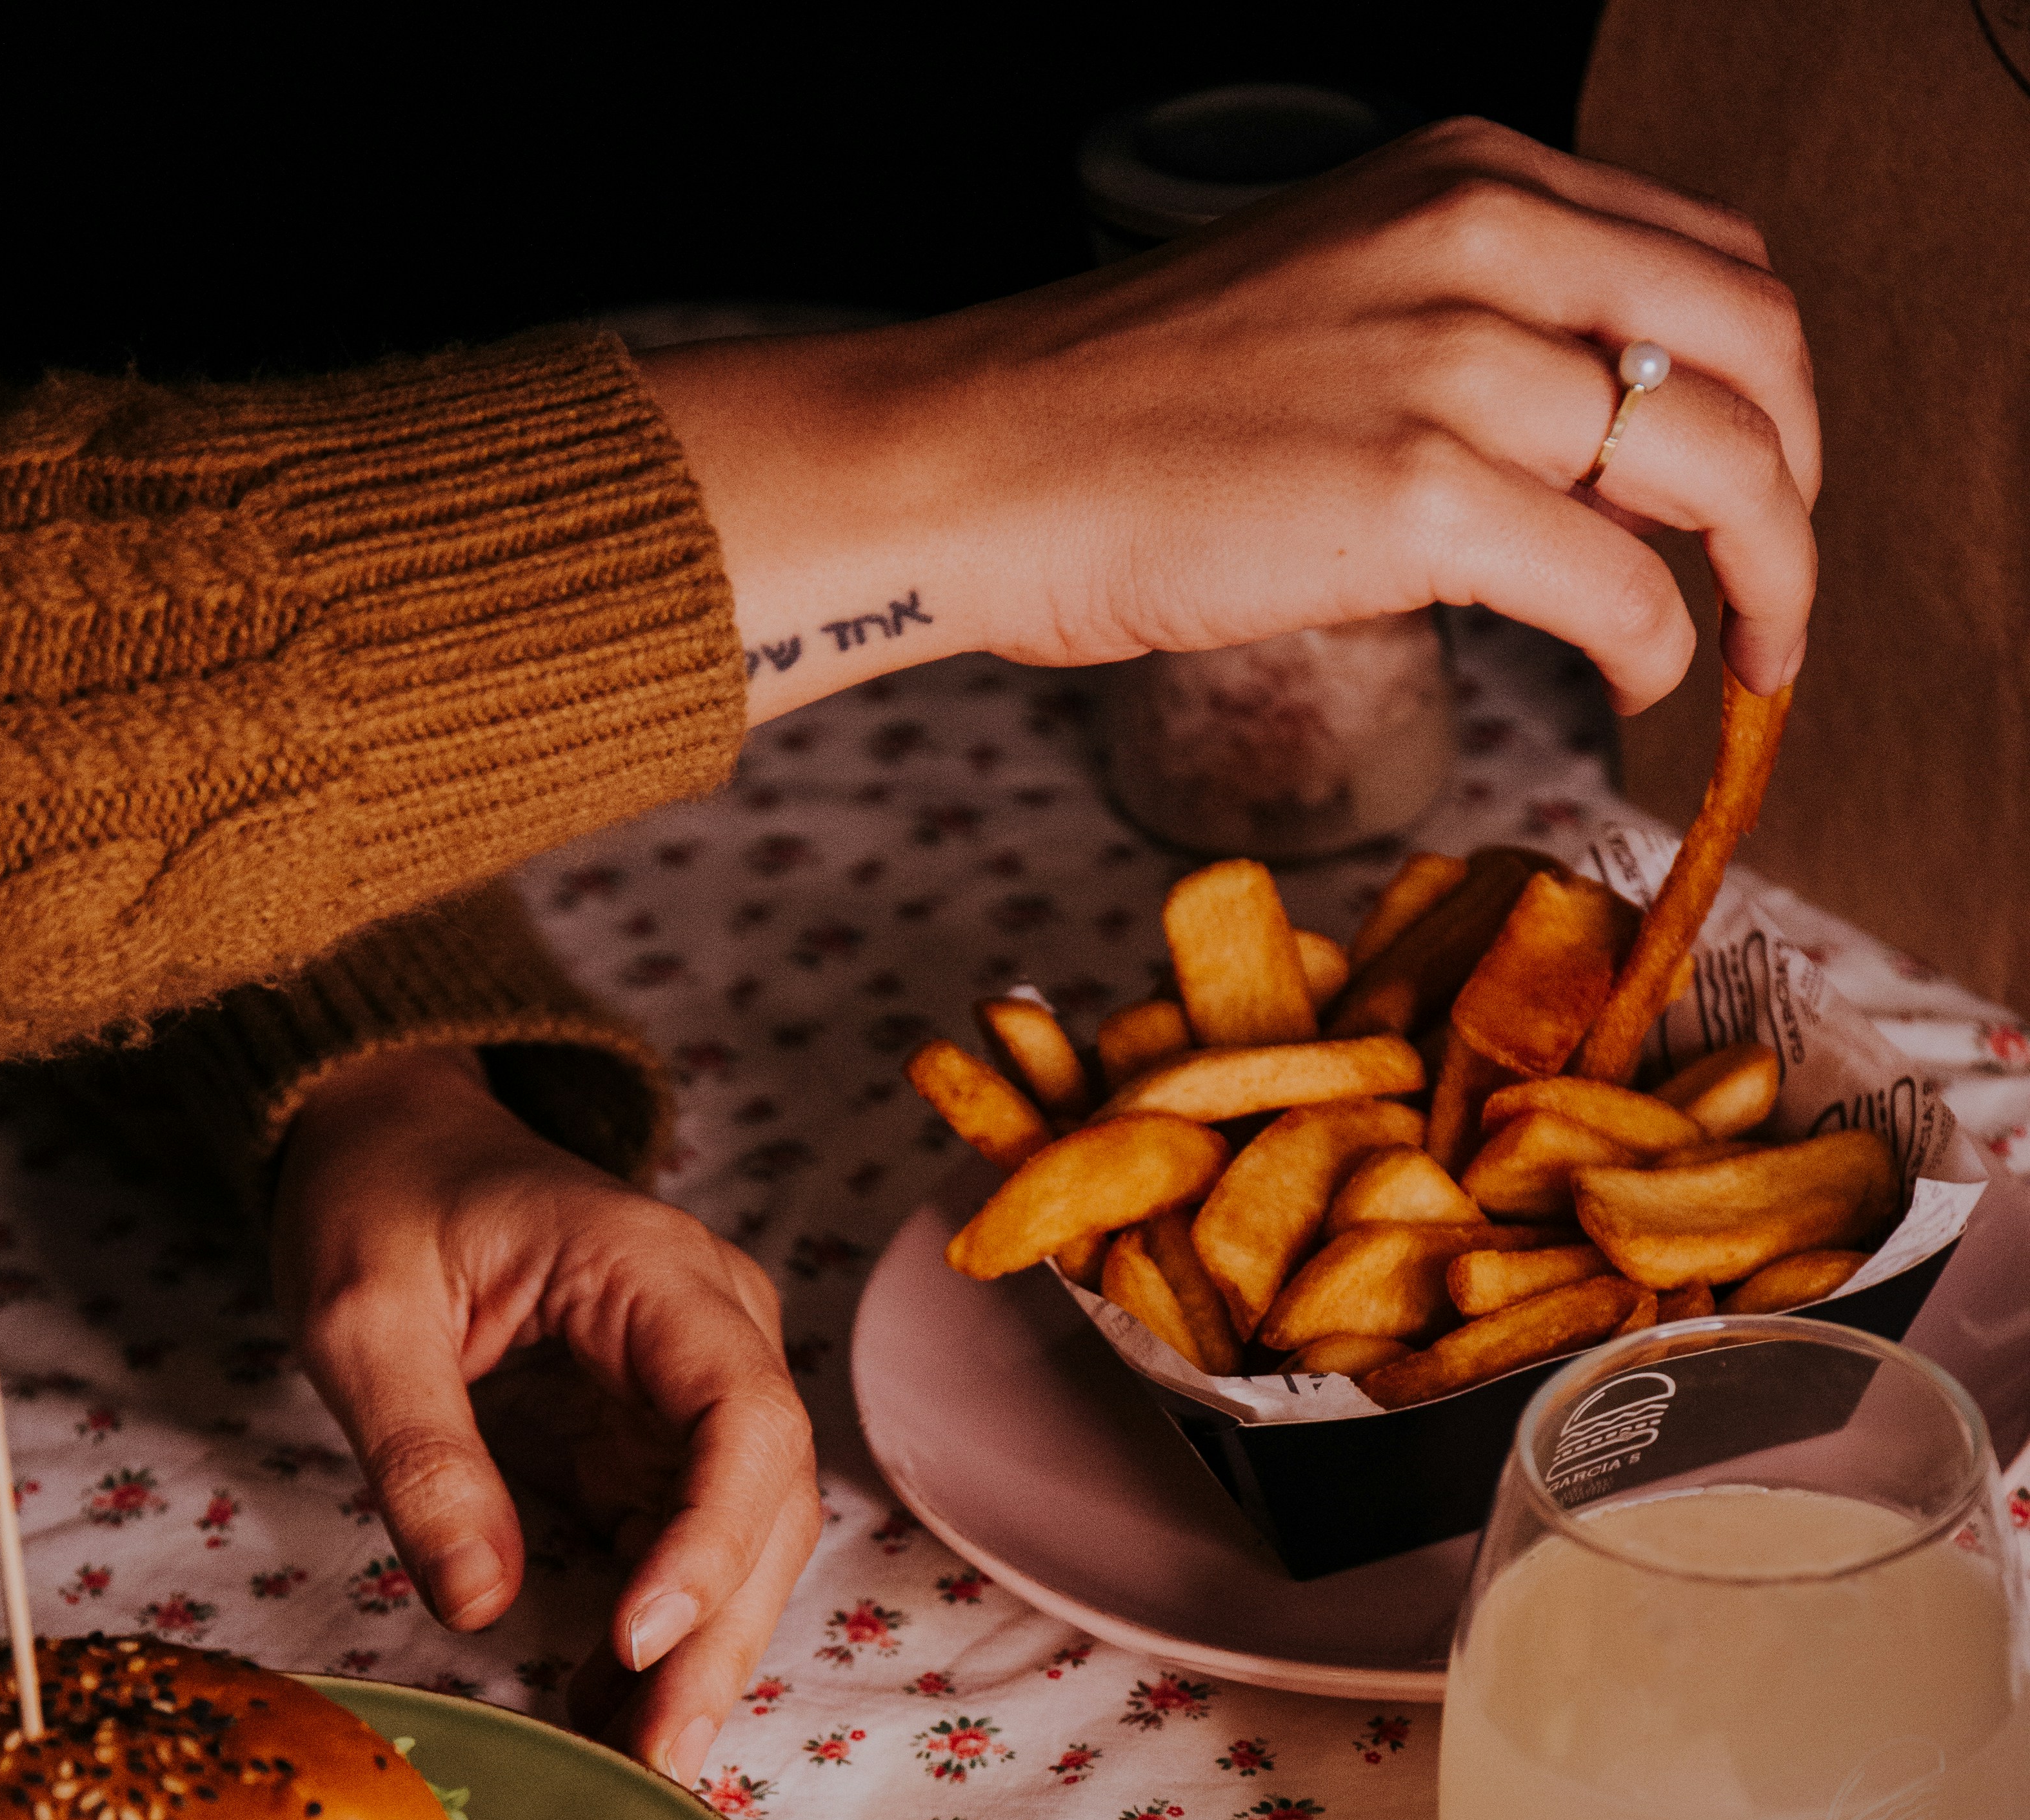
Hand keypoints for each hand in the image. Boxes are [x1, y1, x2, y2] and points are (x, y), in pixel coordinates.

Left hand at [269, 1043, 819, 1783]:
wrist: (393, 1138)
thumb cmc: (379, 1200)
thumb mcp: (360, 1313)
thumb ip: (421, 1454)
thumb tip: (479, 1605)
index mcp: (657, 1273)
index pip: (743, 1419)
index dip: (708, 1540)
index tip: (637, 1638)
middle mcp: (717, 1329)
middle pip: (766, 1501)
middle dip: (717, 1637)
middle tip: (656, 1761)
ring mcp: (701, 1387)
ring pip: (747, 1540)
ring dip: (700, 1654)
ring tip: (635, 1763)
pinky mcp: (664, 1437)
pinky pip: (685, 1546)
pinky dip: (656, 1634)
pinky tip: (609, 1712)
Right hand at [641, 117, 1816, 722]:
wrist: (969, 463)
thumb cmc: (1114, 418)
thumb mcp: (1326, 301)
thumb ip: (1457, 330)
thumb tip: (1568, 454)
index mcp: (1470, 181)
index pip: (1707, 269)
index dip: (1766, 390)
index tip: (1755, 490)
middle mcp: (1486, 238)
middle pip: (1754, 352)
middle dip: (1801, 489)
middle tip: (1777, 595)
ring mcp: (1454, 360)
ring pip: (1719, 471)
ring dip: (1763, 583)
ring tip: (1738, 662)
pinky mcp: (1414, 491)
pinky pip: (1618, 584)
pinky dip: (1657, 650)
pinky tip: (1635, 687)